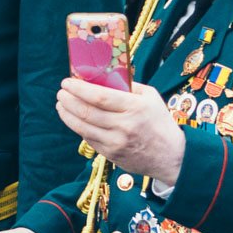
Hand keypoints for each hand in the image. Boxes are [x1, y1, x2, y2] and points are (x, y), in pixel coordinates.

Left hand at [57, 79, 186, 183]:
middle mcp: (124, 125)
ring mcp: (116, 142)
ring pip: (83, 127)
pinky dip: (78, 127)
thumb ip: (129, 86)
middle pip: (87, 112)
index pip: (100, 96)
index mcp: (135, 107)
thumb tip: (103, 76)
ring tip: (61, 105)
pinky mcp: (111, 154)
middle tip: (61, 92)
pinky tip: (73, 119)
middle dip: (69, 100)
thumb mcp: (151, 97)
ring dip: (67, 115)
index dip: (80, 88)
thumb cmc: (160, 122)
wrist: (171, 156)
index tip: (67, 81)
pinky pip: (89, 139)